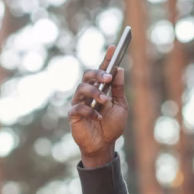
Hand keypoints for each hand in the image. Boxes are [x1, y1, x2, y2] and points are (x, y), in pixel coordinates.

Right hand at [68, 44, 127, 167]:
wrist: (104, 146)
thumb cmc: (111, 126)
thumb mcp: (120, 107)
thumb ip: (119, 89)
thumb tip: (119, 69)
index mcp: (100, 89)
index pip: (102, 70)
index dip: (107, 58)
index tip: (113, 47)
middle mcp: (88, 93)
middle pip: (87, 74)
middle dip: (98, 74)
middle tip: (108, 78)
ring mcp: (79, 102)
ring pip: (82, 88)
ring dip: (95, 92)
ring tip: (105, 101)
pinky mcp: (73, 115)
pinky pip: (79, 108)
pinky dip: (90, 112)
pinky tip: (99, 118)